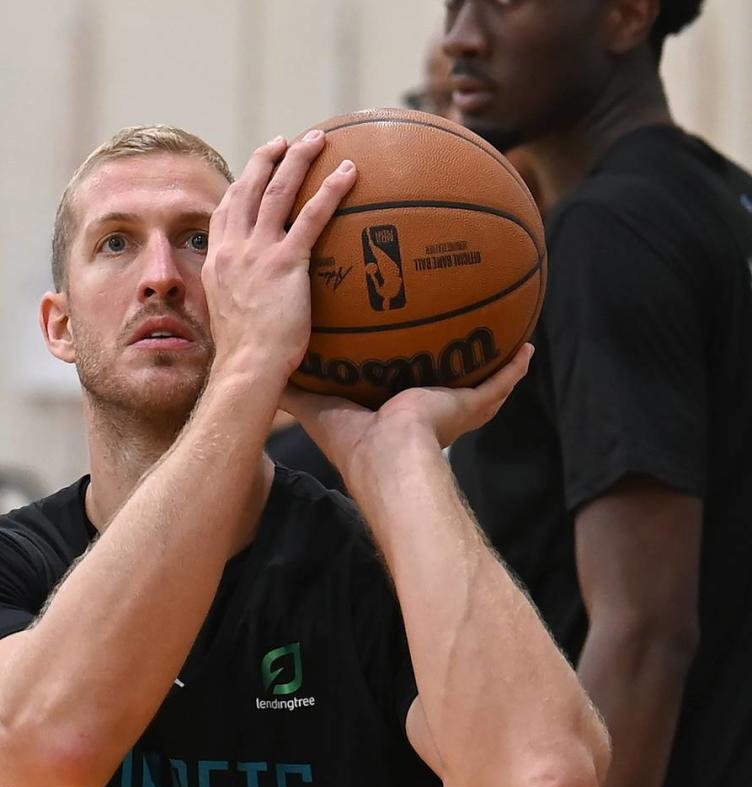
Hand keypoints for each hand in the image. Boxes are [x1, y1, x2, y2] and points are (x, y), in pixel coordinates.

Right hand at [202, 131, 356, 386]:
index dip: (241, 184)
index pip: (225, 211)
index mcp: (217, 262)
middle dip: (267, 158)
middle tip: (286, 141)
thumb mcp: (230, 319)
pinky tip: (349, 173)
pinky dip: (331, 190)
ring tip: (319, 139)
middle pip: (248, 189)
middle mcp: (234, 249)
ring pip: (278, 191)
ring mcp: (258, 253)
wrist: (246, 366)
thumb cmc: (244, 357)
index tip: (255, 168)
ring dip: (298, 159)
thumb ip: (240, 299)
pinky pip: (312, 217)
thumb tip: (257, 305)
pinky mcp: (286, 262)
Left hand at [281, 343, 532, 480]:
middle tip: (453, 327)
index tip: (396, 338)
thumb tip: (260, 370)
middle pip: (439, 377)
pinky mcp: (472, 408)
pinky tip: (527, 346)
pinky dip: (514, 368)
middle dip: (447, 357)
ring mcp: (452, 411)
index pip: (395, 383)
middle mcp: (424, 410)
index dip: (395, 364)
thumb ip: (292, 389)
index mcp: (389, 412)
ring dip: (488, 358)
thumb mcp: (316, 406)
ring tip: (501, 328)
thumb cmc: (353, 442)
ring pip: (476, 379)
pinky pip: (499, 383)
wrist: (389, 459)